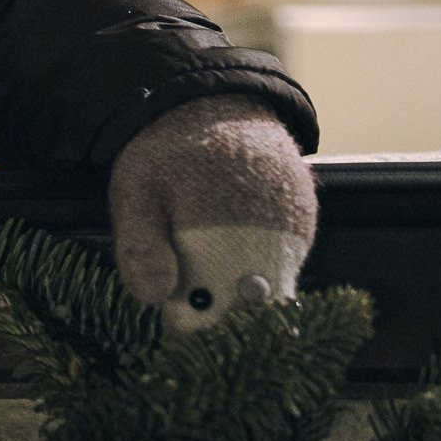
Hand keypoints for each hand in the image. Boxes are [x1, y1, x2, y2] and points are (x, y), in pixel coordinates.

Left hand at [109, 96, 316, 332]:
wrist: (210, 101)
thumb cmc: (165, 153)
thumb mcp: (134, 192)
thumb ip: (140, 244)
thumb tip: (154, 299)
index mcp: (229, 227)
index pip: (225, 307)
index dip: (201, 329)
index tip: (179, 339)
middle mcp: (277, 230)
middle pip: (255, 304)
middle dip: (222, 315)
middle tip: (189, 320)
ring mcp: (298, 226)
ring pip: (272, 287)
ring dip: (240, 296)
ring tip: (206, 288)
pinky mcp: (306, 220)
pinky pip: (283, 263)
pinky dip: (256, 272)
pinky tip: (228, 266)